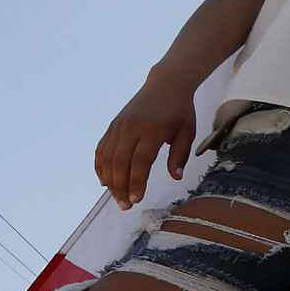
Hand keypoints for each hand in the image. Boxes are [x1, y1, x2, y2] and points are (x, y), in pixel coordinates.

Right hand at [96, 69, 199, 208]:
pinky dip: (101, 166)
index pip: (140, 161)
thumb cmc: (181, 111)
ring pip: (107, 157)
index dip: (136, 182)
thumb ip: (180, 154)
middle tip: (125, 206)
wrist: (166, 84)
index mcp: (152, 129)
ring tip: (117, 198)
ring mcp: (118, 125)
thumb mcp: (188, 131)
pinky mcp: (113, 125)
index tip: (137, 200)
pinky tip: (105, 181)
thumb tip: (176, 177)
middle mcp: (131, 127)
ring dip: (109, 180)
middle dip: (120, 186)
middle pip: (120, 162)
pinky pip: (102, 149)